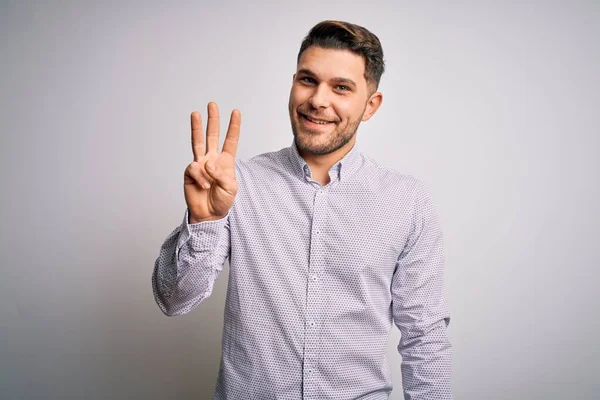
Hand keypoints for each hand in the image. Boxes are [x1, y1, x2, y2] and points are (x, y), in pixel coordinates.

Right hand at [184, 102, 240, 222]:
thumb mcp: (230, 188)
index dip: (233, 127)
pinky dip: (201, 177)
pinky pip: (195, 168)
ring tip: (195, 113)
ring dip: (196, 128)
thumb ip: (221, 174)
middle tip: (212, 104)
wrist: (209, 214)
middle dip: (213, 120)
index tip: (236, 112)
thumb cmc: (222, 201)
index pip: (230, 141)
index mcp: (226, 161)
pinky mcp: (190, 172)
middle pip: (212, 136)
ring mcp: (200, 164)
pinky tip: (203, 185)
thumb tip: (207, 163)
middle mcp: (212, 159)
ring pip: (198, 142)